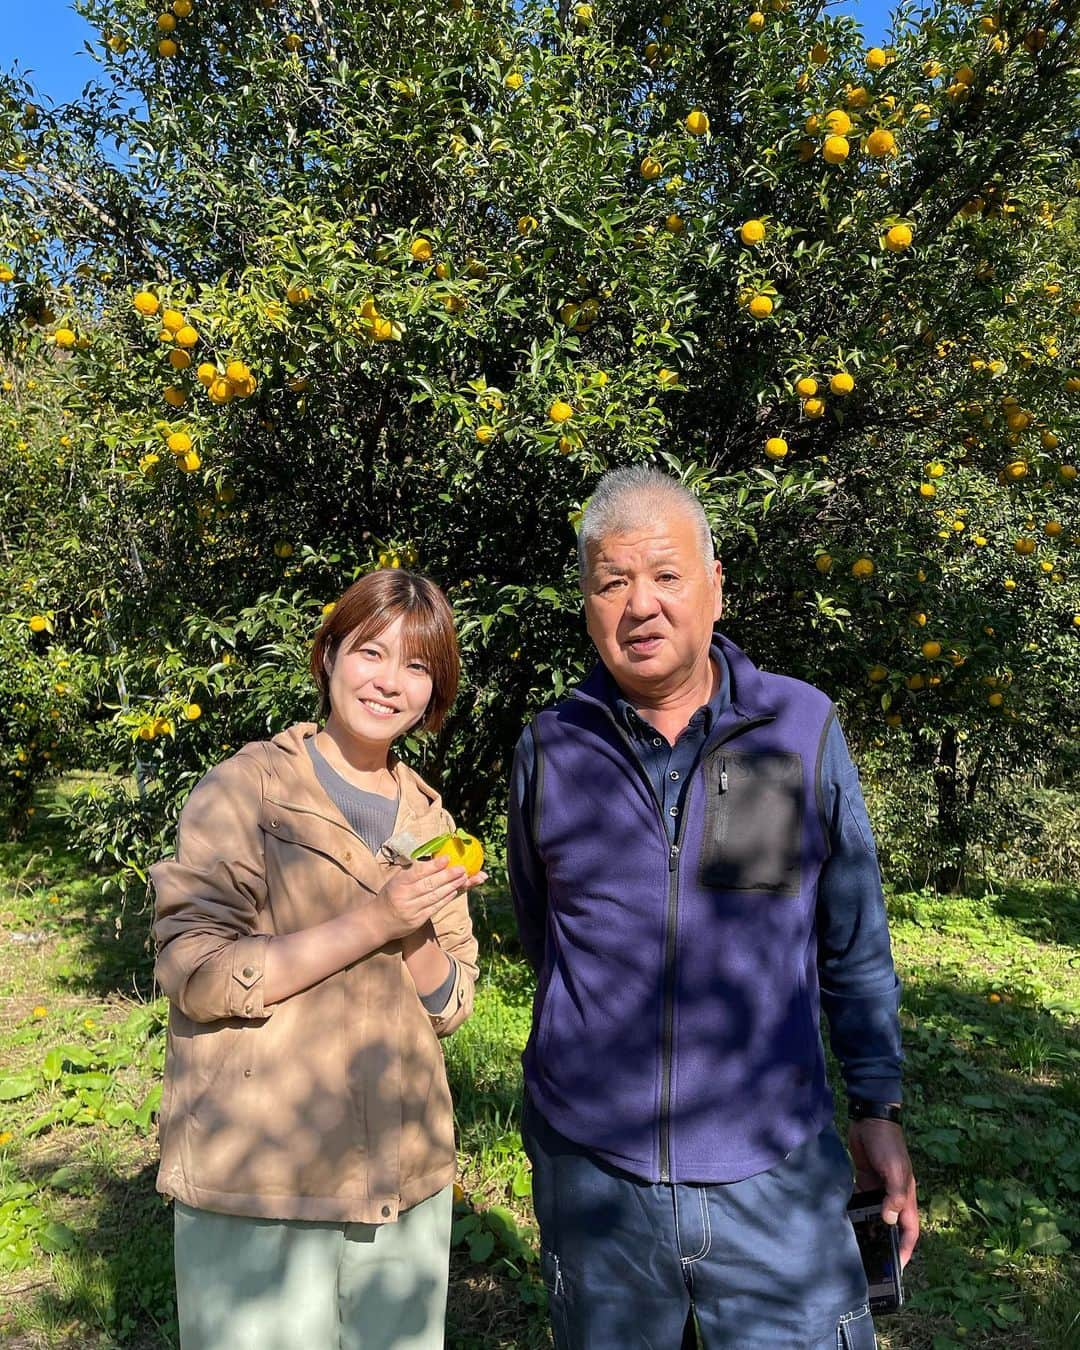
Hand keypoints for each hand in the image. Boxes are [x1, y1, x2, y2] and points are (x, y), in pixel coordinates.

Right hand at [373, 856, 486, 942]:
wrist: (378, 922)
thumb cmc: (389, 896)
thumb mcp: (395, 881)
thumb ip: (411, 872)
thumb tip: (432, 860)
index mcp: (398, 883)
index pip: (417, 872)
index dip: (433, 865)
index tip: (447, 858)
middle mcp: (404, 896)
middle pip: (429, 884)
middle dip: (448, 875)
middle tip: (462, 868)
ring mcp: (411, 910)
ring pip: (435, 896)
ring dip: (451, 886)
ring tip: (463, 878)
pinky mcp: (417, 921)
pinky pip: (435, 908)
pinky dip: (446, 898)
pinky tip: (454, 891)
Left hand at [848, 1118, 919, 1267]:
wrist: (870, 1119)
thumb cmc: (888, 1145)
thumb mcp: (895, 1170)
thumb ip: (895, 1195)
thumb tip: (888, 1220)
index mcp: (906, 1197)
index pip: (909, 1230)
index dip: (905, 1249)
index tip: (896, 1269)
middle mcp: (892, 1196)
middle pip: (890, 1226)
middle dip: (883, 1243)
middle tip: (869, 1262)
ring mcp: (877, 1189)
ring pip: (874, 1215)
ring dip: (866, 1228)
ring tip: (853, 1245)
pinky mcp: (863, 1180)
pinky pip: (860, 1201)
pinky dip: (854, 1211)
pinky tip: (842, 1221)